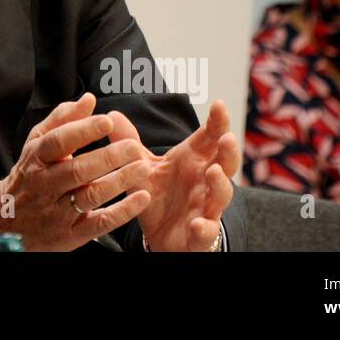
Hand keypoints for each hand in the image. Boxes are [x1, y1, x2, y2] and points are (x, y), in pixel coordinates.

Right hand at [0, 93, 150, 250]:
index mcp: (37, 158)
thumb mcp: (37, 142)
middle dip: (107, 158)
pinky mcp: (70, 234)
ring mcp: (57, 211)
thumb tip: (89, 99)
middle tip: (133, 147)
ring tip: (142, 168)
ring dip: (119, 182)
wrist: (6, 221)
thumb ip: (63, 119)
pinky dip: (122, 212)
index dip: (82, 131)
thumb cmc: (29, 174)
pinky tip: (141, 198)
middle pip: (76, 171)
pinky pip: (99, 224)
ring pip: (89, 196)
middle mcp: (45, 185)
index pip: (58, 142)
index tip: (106, 121)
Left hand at [107, 99, 238, 251]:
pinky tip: (199, 224)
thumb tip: (111, 114)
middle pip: (224, 163)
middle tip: (227, 137)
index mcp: (193, 161)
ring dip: (220, 185)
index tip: (218, 104)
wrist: (160, 235)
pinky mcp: (199, 235)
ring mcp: (205, 208)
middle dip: (228, 151)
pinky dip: (204, 228)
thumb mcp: (142, 167)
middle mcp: (204, 182)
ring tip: (213, 172)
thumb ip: (130, 143)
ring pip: (221, 195)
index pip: (210, 138)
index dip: (217, 122)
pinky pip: (205, 232)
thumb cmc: (159, 195)